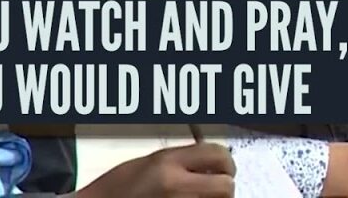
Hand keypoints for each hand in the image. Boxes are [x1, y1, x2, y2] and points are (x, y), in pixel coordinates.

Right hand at [75, 142, 235, 197]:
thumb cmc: (121, 185)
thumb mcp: (152, 162)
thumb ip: (182, 160)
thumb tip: (213, 163)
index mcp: (169, 162)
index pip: (218, 155)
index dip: (226, 162)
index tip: (221, 167)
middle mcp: (178, 186)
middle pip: (226, 186)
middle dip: (225, 186)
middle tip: (216, 186)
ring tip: (201, 196)